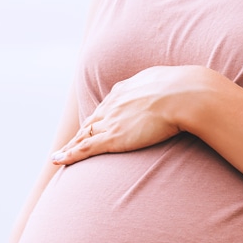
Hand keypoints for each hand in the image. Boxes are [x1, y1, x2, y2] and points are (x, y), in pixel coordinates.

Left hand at [50, 65, 197, 165]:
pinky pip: (84, 149)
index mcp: (125, 90)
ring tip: (59, 156)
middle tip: (70, 143)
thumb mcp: (167, 82)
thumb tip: (166, 88)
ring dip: (70, 147)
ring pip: (83, 136)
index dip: (99, 119)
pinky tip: (58, 160)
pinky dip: (69, 155)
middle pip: (91, 122)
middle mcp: (112, 105)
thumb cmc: (184, 89)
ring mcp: (111, 121)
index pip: (106, 108)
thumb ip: (160, 87)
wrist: (184, 95)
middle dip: (80, 134)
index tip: (94, 126)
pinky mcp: (112, 138)